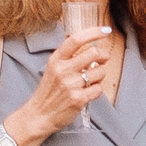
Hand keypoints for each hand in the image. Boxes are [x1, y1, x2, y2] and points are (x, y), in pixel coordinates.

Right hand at [7, 28, 114, 143]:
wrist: (39, 115)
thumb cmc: (49, 91)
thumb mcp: (53, 68)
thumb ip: (69, 57)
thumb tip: (92, 48)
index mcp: (56, 59)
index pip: (76, 39)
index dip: (94, 32)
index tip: (106, 30)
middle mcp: (63, 70)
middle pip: (94, 53)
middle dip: (103, 56)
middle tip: (102, 60)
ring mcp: (70, 85)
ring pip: (100, 72)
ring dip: (100, 75)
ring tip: (90, 81)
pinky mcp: (78, 99)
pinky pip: (99, 89)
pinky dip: (97, 90)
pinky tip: (88, 92)